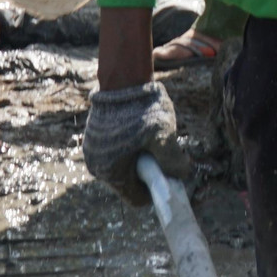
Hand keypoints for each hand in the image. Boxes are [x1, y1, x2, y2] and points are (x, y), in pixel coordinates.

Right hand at [83, 81, 191, 205]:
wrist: (123, 78)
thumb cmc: (141, 109)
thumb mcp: (163, 136)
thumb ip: (173, 161)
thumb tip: (182, 175)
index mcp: (110, 171)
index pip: (136, 198)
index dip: (155, 191)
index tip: (168, 178)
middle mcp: (97, 165)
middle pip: (130, 182)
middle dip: (148, 172)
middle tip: (163, 153)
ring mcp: (93, 150)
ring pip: (124, 165)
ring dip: (140, 158)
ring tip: (152, 138)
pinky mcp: (95, 136)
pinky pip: (117, 151)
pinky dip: (130, 146)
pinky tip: (141, 130)